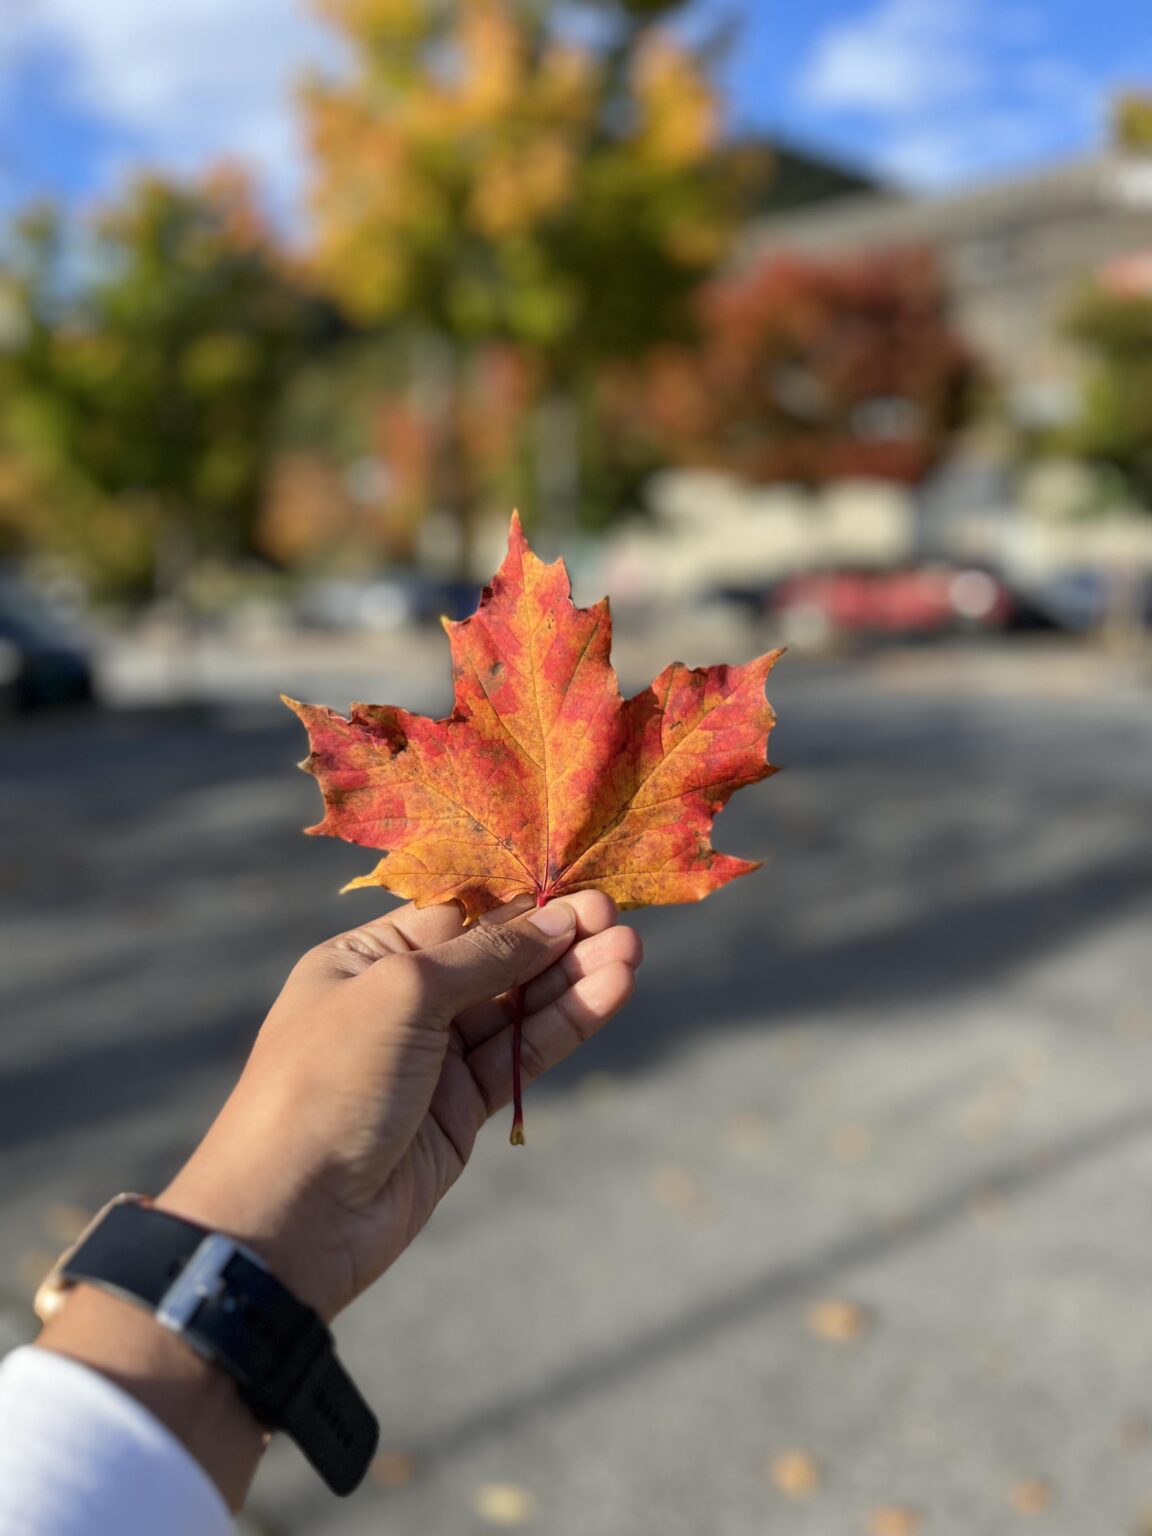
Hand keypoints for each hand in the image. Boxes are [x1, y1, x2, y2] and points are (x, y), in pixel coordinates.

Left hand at [157, 891, 640, 1321]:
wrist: (292, 1217)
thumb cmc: (327, 1081)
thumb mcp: (401, 994)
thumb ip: (484, 956)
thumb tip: (554, 920)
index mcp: (366, 958)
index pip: (456, 913)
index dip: (517, 898)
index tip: (576, 883)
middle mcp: (401, 1001)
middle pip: (495, 956)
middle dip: (555, 935)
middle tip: (616, 915)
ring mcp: (435, 1056)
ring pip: (517, 1005)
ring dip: (573, 976)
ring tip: (630, 950)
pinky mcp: (462, 1107)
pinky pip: (522, 1054)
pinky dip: (566, 1022)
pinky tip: (610, 991)